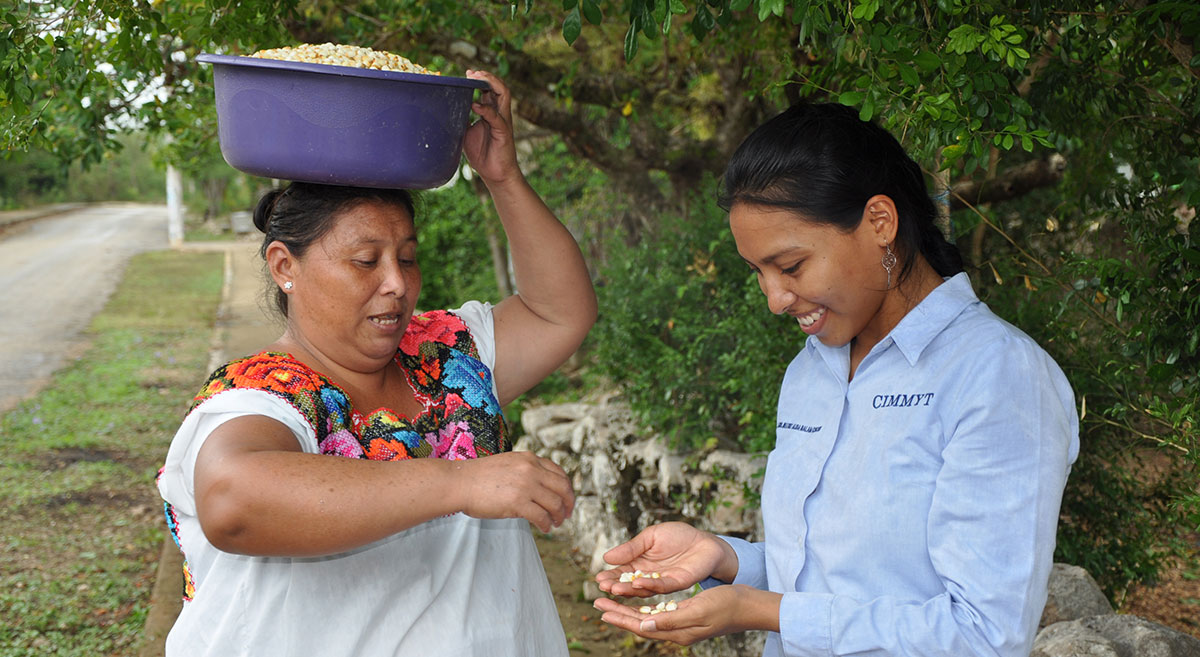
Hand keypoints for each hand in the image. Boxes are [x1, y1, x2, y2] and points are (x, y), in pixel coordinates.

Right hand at [453, 451, 573, 532]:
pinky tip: (544, 528)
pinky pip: (542, 516)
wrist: (459, 483)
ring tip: (556, 524)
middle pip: (562, 488)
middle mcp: (531, 469)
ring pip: (555, 504)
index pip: (559, 472)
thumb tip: (541, 487)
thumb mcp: (508, 464)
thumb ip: (526, 471)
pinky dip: (546, 524)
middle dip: (569, 503)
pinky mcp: (518, 503)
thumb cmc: (479, 477)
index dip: (567, 487)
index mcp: (529, 459)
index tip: (567, 498)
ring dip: (559, 516)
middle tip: (567, 514)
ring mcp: (526, 486)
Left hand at [462, 70, 519, 184]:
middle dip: (486, 76)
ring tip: (477, 79)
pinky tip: (475, 105)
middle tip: (471, 73)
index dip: (480, 78)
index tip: (467, 73)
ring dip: (491, 84)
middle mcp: (499, 113)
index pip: (490, 88)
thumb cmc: (482, 153)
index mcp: (491, 111)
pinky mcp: (504, 132)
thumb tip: (446, 110)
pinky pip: (497, 117)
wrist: (495, 174)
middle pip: (498, 86)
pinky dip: (486, 109)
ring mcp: (503, 121)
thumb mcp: (466, 132)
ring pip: (503, 94)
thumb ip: (461, 119)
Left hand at [594, 584, 777, 645]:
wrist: (748, 606)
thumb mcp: (698, 610)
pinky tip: (638, 603)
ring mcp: (682, 625)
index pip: (641, 626)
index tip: (602, 609)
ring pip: (648, 619)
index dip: (620, 618)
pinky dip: (644, 608)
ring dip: (628, 610)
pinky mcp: (687, 617)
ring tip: (612, 602)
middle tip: (598, 602)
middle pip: (640, 624)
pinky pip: (659, 615)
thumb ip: (670, 619)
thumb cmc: (727, 605)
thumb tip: (643, 624)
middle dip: (618, 613)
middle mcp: (677, 631)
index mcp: (678, 631)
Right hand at [595, 522, 733, 596]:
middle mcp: (649, 576)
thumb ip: (631, 548)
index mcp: (641, 564)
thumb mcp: (650, 537)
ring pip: (643, 588)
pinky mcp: (678, 582)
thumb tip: (606, 557)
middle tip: (603, 587)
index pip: (622, 573)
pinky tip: (637, 583)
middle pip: (629, 584)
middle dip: (616, 586)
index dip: (611, 576)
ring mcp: (663, 581)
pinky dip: (649, 585)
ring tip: (614, 588)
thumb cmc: (678, 536)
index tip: (599, 579)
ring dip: (629, 590)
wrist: (705, 540)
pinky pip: (662, 586)